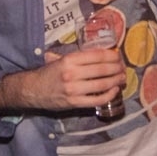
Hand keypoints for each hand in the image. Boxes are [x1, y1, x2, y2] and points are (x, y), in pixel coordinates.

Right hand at [0, 49, 124, 113]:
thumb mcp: (60, 59)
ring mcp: (74, 89)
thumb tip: (102, 53)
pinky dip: (109, 95)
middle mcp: (72, 73)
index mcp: (69, 59)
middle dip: (117, 68)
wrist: (32, 90)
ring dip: (116, 81)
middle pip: (103, 69)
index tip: (118, 56)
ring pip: (103, 84)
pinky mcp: (75, 103)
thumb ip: (78, 57)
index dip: (112, 56)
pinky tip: (114, 91)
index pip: (97, 55)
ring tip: (122, 78)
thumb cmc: (49, 73)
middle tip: (123, 68)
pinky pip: (97, 99)